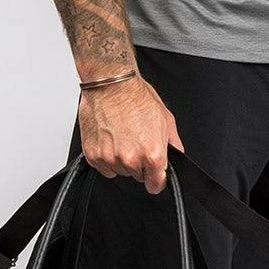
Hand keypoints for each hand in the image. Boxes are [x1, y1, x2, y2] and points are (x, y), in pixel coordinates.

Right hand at [76, 74, 184, 191]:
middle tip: (136, 140)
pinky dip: (106, 157)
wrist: (111, 84)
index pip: (156, 184)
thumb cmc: (136, 97)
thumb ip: (173, 144)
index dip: (156, 180)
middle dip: (139, 163)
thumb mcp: (165, 119)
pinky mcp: (93, 155)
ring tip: (122, 136)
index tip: (154, 177)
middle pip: (137, 176)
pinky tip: (110, 139)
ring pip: (120, 171)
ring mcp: (110, 158)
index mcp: (152, 154)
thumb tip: (176, 156)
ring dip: (122, 159)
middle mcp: (131, 159)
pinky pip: (103, 167)